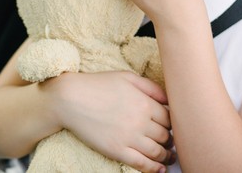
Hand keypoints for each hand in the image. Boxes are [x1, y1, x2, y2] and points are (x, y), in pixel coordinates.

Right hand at [44, 71, 174, 171]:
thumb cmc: (97, 85)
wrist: (69, 98)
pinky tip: (159, 170)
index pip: (169, 119)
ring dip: (166, 157)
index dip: (172, 124)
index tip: (169, 127)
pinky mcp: (117, 150)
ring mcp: (129, 138)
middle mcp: (140, 121)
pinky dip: (153, 169)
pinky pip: (141, 163)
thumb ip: (151, 87)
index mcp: (144, 103)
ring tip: (168, 158)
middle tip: (170, 143)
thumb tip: (169, 101)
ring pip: (157, 152)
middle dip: (169, 141)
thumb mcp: (126, 77)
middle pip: (165, 136)